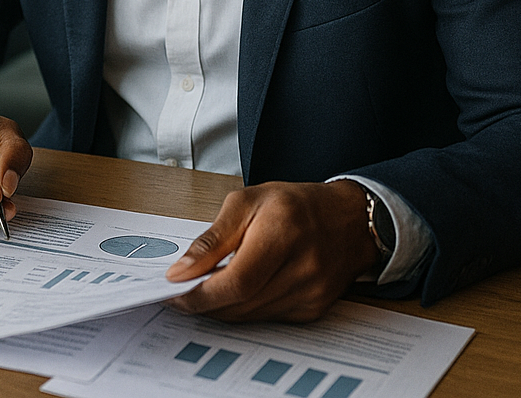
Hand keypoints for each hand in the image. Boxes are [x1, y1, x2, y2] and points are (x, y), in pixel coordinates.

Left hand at [165, 180, 378, 321]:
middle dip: (204, 302)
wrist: (347, 219)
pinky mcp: (313, 309)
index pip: (237, 281)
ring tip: (202, 289)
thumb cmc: (295, 204)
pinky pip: (267, 318)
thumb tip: (182, 269)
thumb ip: (212, 238)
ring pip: (251, 316)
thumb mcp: (246, 202)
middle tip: (179, 292)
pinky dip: (244, 308)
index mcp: (283, 233)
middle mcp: (303, 268)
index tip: (174, 291)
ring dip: (221, 308)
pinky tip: (234, 292)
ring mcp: (311, 293)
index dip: (201, 293)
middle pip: (242, 303)